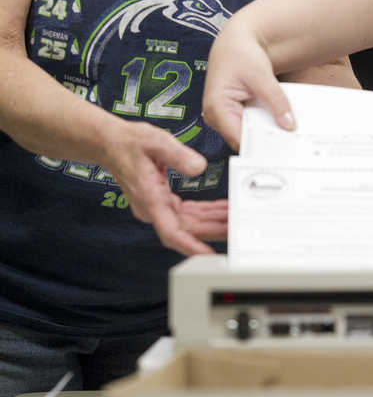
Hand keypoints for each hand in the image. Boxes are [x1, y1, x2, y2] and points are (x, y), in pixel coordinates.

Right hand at [103, 120, 222, 255]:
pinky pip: (186, 213)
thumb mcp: (157, 142)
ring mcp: (157, 206)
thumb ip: (179, 155)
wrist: (111, 143)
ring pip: (188, 222)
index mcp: (150, 197)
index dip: (189, 245)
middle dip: (212, 231)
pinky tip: (220, 209)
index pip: (170, 231)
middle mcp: (152, 208)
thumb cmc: (130, 142)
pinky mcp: (161, 201)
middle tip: (237, 231)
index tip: (207, 254)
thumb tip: (199, 167)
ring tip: (235, 220)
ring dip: (211, 222)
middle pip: (186, 229)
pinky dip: (204, 212)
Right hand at [203, 14, 295, 150]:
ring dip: (265, 133)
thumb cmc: (241, 54)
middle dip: (265, 142)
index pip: (239, 138)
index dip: (260, 146)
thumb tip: (288, 125)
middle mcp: (216, 117)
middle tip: (290, 145)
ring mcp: (223, 117)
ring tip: (288, 136)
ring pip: (247, 134)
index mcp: (217, 108)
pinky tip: (279, 125)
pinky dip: (263, 125)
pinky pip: (249, 126)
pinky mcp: (232, 114)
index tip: (282, 149)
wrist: (235, 42)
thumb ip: (276, 101)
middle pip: (243, 139)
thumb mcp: (262, 76)